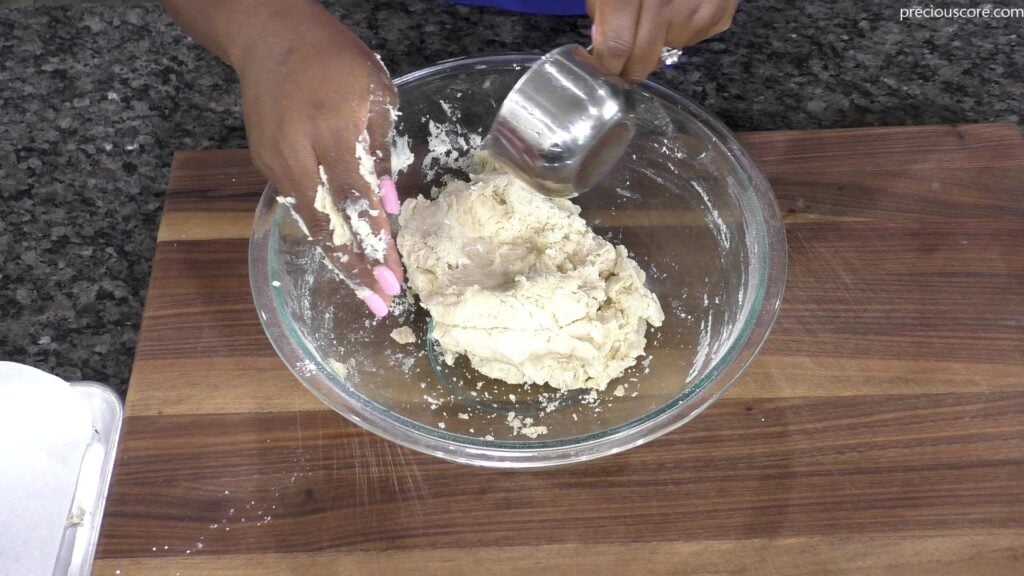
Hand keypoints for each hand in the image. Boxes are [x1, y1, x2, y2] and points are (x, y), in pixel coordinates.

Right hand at [234, 7, 402, 316]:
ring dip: (337, 257)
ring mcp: (275, 161)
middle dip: (354, 267)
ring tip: (362, 289)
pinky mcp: (264, 163)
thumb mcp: (375, 93)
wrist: (268, 36)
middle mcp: (296, 153)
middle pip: (327, 224)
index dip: (375, 244)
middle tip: (377, 302)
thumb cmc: (332, 59)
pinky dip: (322, 231)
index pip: (355, 201)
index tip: (393, 279)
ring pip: (310, 222)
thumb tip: (387, 205)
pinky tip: (342, 252)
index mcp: (330, 130)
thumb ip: (380, 151)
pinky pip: (299, 205)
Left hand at [588, 0, 737, 81]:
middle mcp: (664, 3)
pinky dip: (681, 31)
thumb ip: (601, 6)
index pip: (615, 48)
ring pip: (667, 52)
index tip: (600, 67)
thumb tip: (601, 39)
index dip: (605, 67)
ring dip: (657, 43)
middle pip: (642, 62)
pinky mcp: (719, 14)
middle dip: (628, 69)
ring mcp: (695, 10)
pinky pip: (692, 40)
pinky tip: (680, 5)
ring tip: (656, 13)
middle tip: (622, 61)